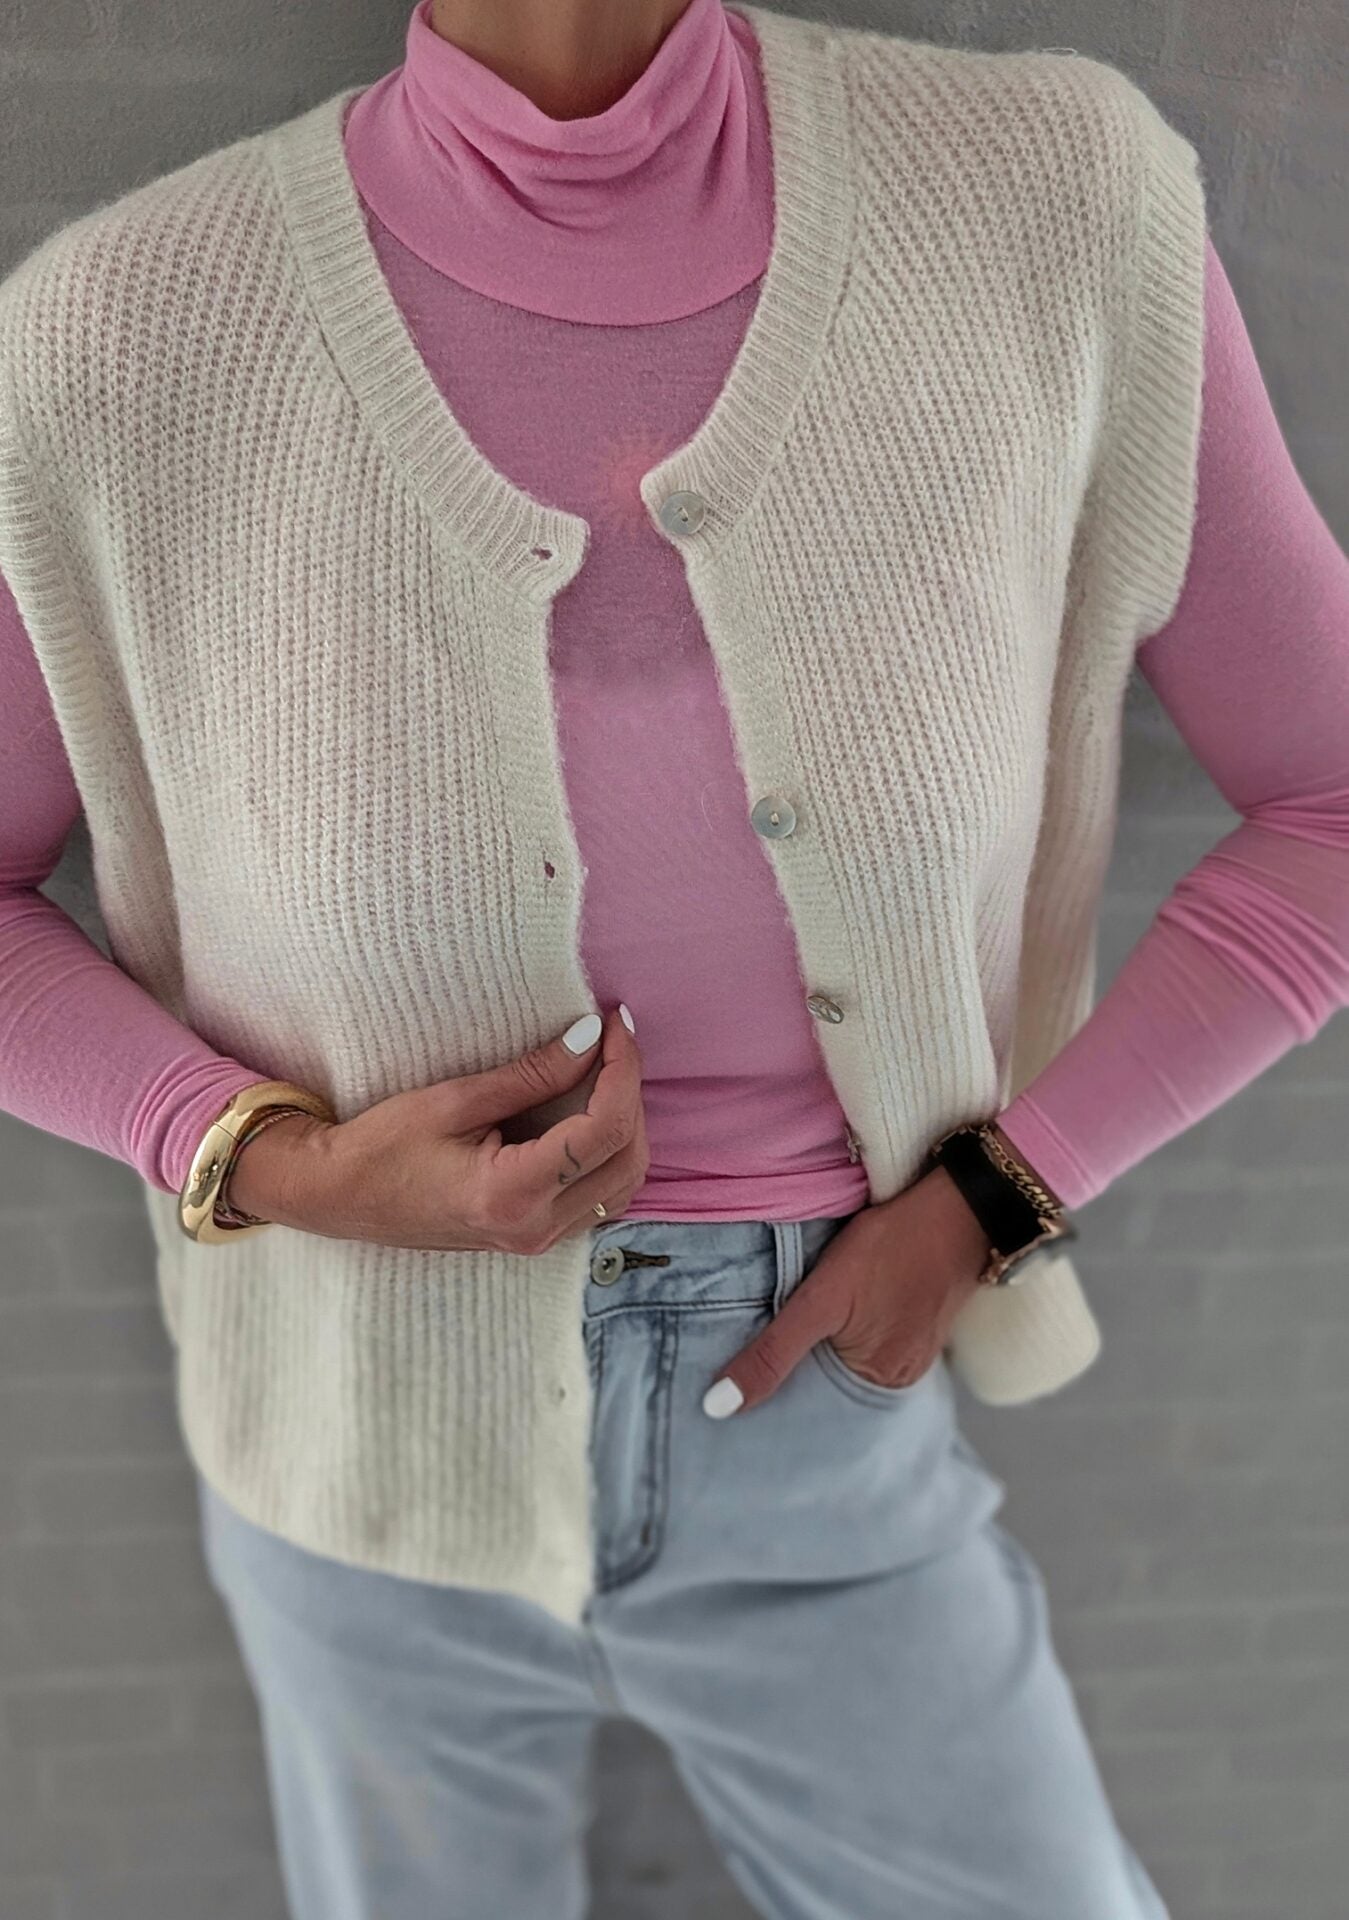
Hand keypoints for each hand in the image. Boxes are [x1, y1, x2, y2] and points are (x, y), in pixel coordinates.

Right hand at [229, 1004, 648, 1252]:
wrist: (341, 1199)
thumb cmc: (381, 1147)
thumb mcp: (453, 1100)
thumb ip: (530, 1074)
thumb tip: (588, 1037)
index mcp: (512, 1194)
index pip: (603, 1129)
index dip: (622, 1069)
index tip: (612, 1023)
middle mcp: (535, 1227)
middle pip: (626, 1158)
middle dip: (629, 1092)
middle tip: (610, 1039)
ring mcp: (538, 1239)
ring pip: (623, 1183)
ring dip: (627, 1124)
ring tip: (604, 1070)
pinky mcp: (536, 1235)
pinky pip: (602, 1196)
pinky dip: (610, 1152)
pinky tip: (590, 1110)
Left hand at [701, 1166, 993, 1415]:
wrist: (961, 1204)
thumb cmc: (892, 1245)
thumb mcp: (822, 1297)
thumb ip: (772, 1352)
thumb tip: (719, 1408)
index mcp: (880, 1383)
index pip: (812, 1405)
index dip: (774, 1392)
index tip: (734, 1385)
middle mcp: (902, 1379)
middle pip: (832, 1383)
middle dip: (798, 1370)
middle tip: (753, 1350)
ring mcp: (915, 1350)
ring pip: (849, 1358)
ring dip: (823, 1345)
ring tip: (793, 1325)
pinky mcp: (919, 1323)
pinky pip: (872, 1338)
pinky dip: (849, 1328)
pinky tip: (834, 1307)